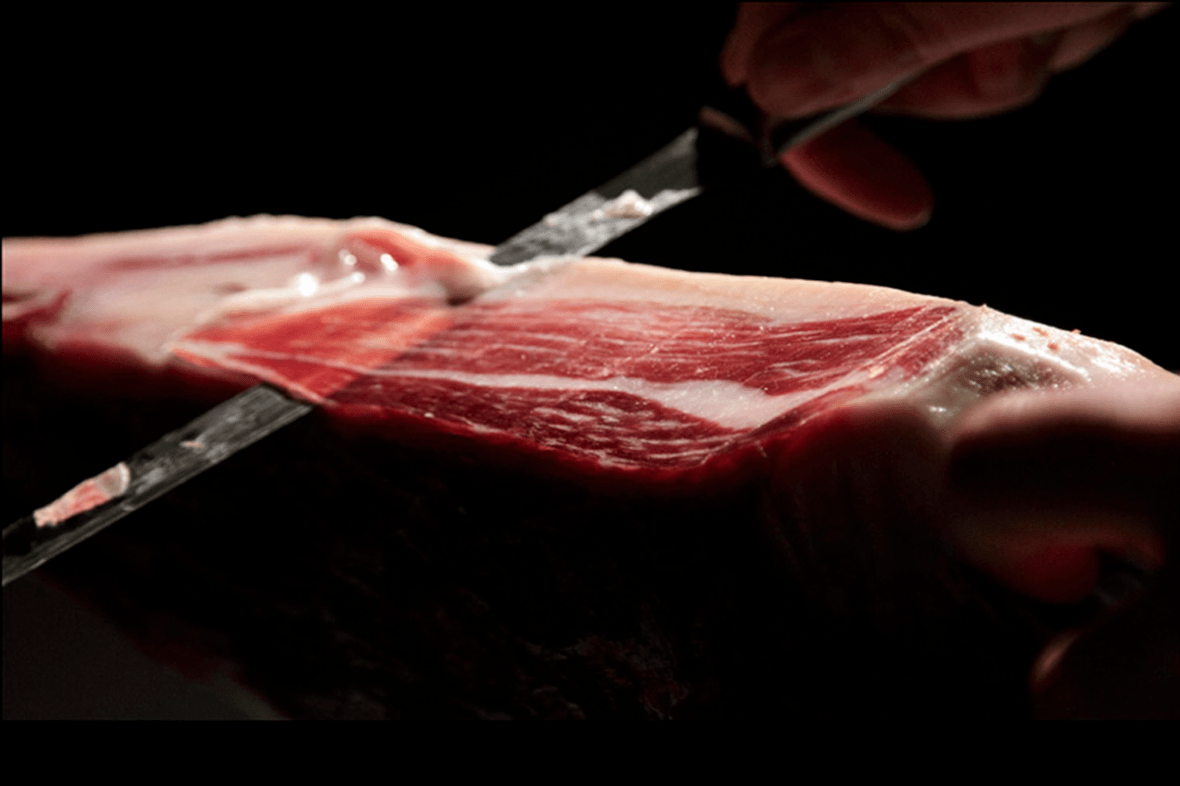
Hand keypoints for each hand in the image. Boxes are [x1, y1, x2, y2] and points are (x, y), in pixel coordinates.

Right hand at [720, 2, 1168, 229]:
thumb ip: (875, 38)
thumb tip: (772, 89)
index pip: (766, 45)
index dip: (814, 131)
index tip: (881, 188)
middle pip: (852, 62)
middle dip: (947, 82)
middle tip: (1011, 39)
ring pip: (934, 62)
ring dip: (1011, 56)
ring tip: (1066, 2)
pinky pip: (989, 44)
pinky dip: (1043, 38)